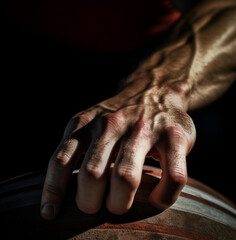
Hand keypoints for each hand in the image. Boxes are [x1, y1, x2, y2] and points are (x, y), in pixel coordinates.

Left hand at [40, 71, 195, 219]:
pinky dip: (163, 197)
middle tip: (97, 206)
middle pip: (92, 175)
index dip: (53, 190)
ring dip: (120, 202)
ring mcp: (143, 129)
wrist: (155, 90)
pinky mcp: (173, 136)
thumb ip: (77, 146)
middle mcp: (112, 124)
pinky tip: (157, 199)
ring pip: (126, 177)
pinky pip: (172, 177)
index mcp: (86, 123)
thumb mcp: (90, 122)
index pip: (61, 160)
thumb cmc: (120, 117)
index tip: (50, 213)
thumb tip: (63, 190)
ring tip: (121, 205)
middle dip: (90, 202)